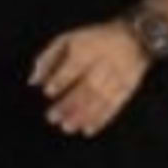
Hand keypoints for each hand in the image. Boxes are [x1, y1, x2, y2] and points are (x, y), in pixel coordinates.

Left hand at [32, 21, 152, 137]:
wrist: (135, 37)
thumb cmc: (93, 40)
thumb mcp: (68, 40)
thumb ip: (47, 59)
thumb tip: (32, 82)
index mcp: (88, 49)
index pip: (74, 66)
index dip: (61, 79)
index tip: (49, 92)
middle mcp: (104, 63)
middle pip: (87, 85)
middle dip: (69, 103)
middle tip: (53, 118)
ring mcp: (118, 77)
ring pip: (100, 98)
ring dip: (83, 114)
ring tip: (67, 127)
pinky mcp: (128, 88)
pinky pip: (115, 105)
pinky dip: (102, 119)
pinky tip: (88, 129)